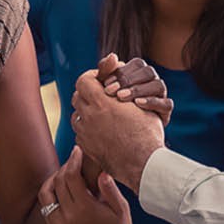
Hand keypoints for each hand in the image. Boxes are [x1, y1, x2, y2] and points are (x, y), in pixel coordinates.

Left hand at [37, 147, 137, 223]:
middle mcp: (69, 218)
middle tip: (73, 160)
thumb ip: (110, 189)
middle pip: (58, 183)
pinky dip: (50, 196)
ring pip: (46, 196)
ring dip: (52, 181)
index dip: (73, 160)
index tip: (77, 151)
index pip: (70, 177)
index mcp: (85, 209)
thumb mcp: (121, 207)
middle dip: (64, 168)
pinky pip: (46, 209)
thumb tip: (101, 172)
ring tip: (63, 174)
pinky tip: (60, 190)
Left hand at [71, 67, 163, 190]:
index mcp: (101, 101)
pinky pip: (80, 132)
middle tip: (103, 96)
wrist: (144, 164)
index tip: (103, 81)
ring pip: (76, 114)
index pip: (84, 80)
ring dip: (86, 111)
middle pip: (78, 96)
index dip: (93, 77)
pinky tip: (101, 130)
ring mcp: (84, 133)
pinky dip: (87, 128)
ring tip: (102, 114)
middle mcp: (88, 116)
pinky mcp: (85, 147)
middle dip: (88, 94)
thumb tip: (112, 60)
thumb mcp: (139, 101)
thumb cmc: (146, 131)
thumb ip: (122, 82)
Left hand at [93, 53, 173, 125]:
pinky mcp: (165, 111)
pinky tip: (137, 104)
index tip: (105, 84)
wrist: (123, 139)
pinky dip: (152, 102)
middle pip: (147, 72)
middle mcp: (153, 81)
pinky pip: (166, 103)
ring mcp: (161, 96)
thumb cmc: (112, 111)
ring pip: (158, 85)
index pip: (136, 64)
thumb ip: (105, 72)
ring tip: (121, 97)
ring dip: (138, 90)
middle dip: (127, 80)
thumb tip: (112, 56)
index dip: (120, 72)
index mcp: (140, 74)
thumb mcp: (105, 91)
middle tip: (110, 91)